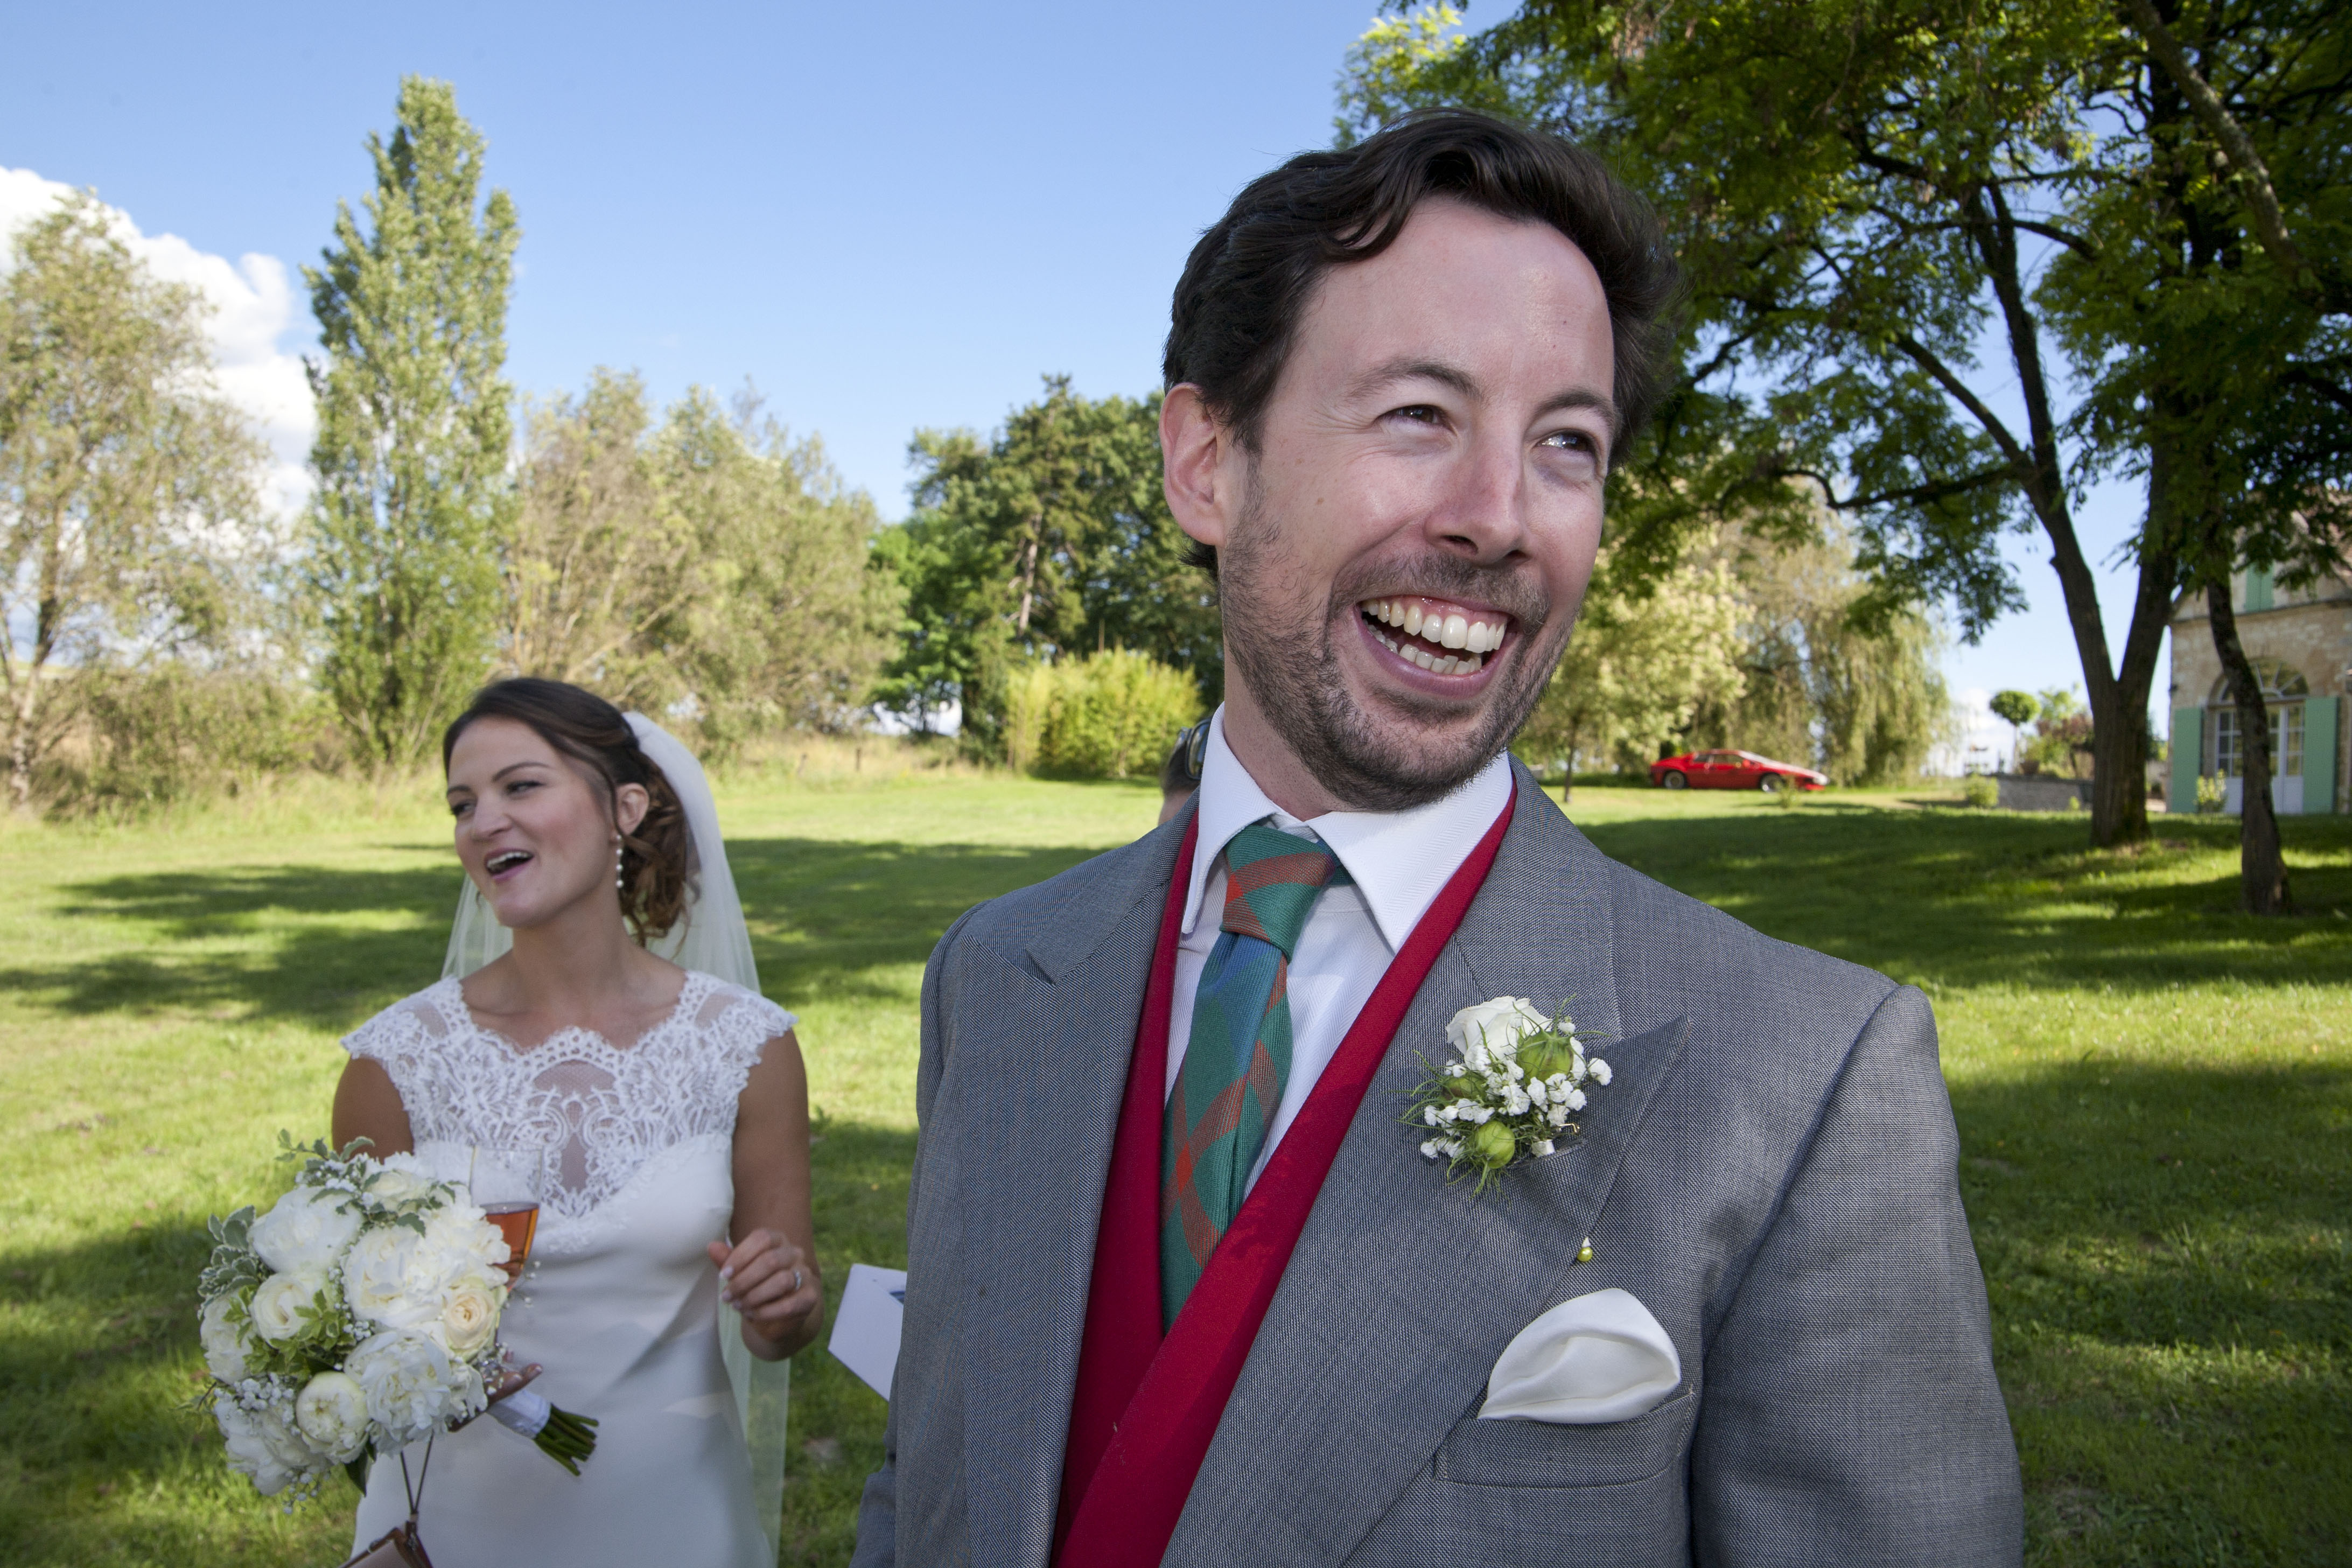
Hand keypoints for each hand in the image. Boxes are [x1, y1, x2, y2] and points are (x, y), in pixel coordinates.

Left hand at [707, 1229, 819, 1343]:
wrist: (774, 1315)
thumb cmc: (753, 1287)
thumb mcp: (737, 1274)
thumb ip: (726, 1260)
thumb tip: (711, 1246)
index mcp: (777, 1240)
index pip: (762, 1238)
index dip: (741, 1256)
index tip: (723, 1275)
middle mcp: (794, 1253)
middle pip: (771, 1260)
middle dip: (744, 1280)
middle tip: (727, 1296)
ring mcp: (805, 1274)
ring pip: (782, 1281)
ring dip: (754, 1296)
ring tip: (738, 1306)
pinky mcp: (810, 1297)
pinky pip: (789, 1305)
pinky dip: (765, 1312)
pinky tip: (752, 1315)